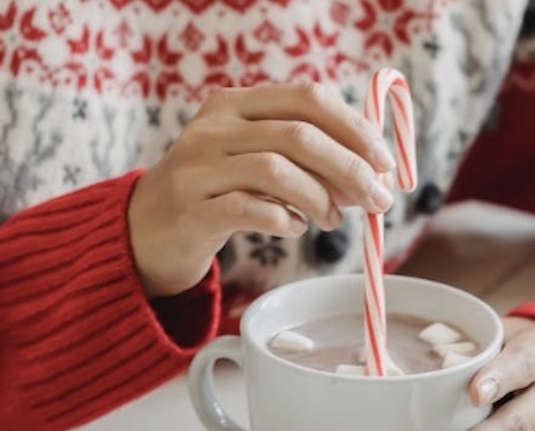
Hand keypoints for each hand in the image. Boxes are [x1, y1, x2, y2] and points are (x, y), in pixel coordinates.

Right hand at [126, 82, 397, 296]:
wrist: (149, 228)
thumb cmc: (218, 192)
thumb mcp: (256, 158)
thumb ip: (307, 158)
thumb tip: (375, 175)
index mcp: (236, 103)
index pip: (308, 98)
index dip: (354, 128)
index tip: (385, 162)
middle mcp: (214, 126)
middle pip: (298, 135)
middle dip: (349, 168)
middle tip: (377, 200)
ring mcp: (198, 166)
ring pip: (275, 170)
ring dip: (320, 198)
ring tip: (333, 220)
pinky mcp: (192, 208)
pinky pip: (250, 210)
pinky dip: (284, 220)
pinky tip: (295, 228)